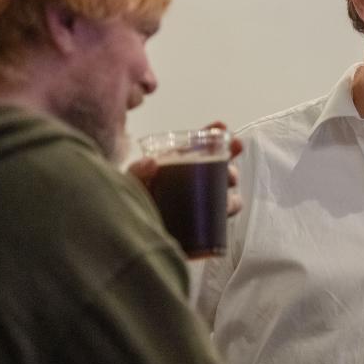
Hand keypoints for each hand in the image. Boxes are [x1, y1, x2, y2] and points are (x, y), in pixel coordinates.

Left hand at [127, 121, 243, 216]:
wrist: (138, 237)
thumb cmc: (136, 206)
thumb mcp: (132, 185)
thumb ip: (137, 172)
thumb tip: (152, 163)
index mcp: (180, 166)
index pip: (200, 146)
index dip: (213, 134)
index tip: (222, 126)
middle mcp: (196, 181)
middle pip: (221, 164)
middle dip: (228, 160)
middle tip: (222, 164)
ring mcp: (205, 201)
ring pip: (228, 187)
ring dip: (231, 181)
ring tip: (224, 185)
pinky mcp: (209, 221)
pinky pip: (227, 211)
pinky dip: (231, 206)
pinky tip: (226, 206)